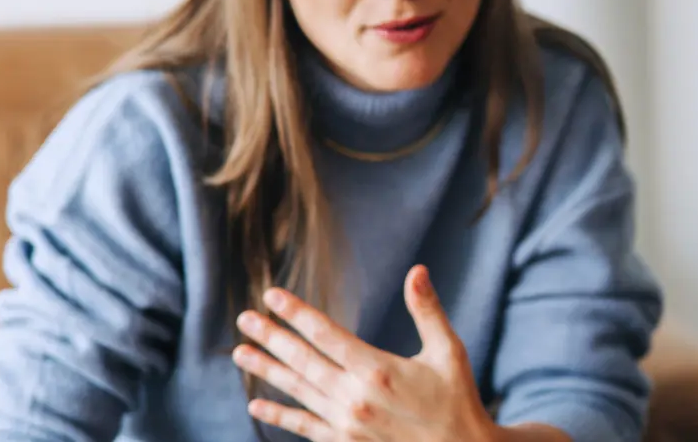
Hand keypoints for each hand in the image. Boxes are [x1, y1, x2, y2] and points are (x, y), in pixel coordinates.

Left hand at [232, 265, 495, 441]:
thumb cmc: (457, 400)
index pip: (326, 334)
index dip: (297, 313)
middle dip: (271, 337)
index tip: (272, 295)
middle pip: (303, 360)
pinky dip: (280, 415)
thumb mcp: (449, 352)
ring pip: (298, 390)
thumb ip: (427, 311)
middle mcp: (355, 396)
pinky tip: (257, 405)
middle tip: (245, 318)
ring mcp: (347, 423)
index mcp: (378, 369)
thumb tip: (417, 270)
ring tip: (240, 352)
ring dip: (267, 370)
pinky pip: (305, 427)